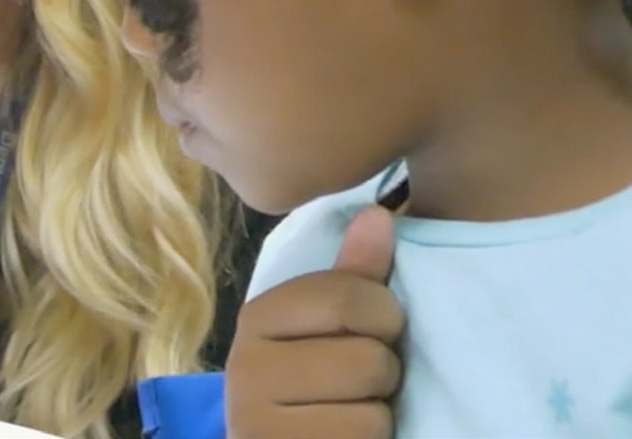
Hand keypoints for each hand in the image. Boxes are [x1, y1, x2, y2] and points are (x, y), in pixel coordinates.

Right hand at [225, 206, 403, 438]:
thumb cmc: (313, 386)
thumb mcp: (329, 326)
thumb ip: (354, 274)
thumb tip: (379, 214)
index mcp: (258, 317)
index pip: (348, 297)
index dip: (385, 316)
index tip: (379, 331)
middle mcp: (245, 367)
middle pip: (367, 359)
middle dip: (383, 374)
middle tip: (362, 383)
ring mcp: (256, 422)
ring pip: (370, 414)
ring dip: (377, 417)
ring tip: (351, 413)